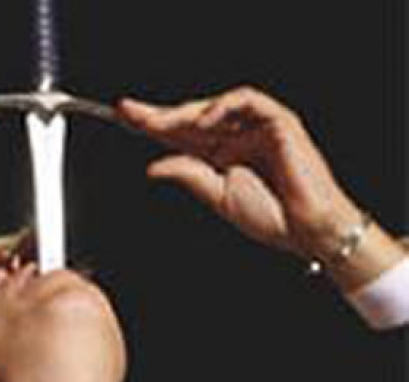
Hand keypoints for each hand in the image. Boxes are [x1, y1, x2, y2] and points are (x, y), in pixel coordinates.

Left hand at [118, 86, 404, 288]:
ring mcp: (256, 128)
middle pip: (191, 117)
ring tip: (160, 122)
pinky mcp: (278, 122)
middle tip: (128, 111)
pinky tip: (202, 121)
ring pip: (214, 106)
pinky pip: (247, 101)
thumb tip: (151, 167)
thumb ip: (187, 175)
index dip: (152, 124)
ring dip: (184, 112)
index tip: (124, 116)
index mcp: (220, 156)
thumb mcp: (217, 196)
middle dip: (158, 113)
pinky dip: (223, 106)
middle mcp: (235, 138)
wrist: (307, 231)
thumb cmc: (270, 216)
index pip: (180, 134)